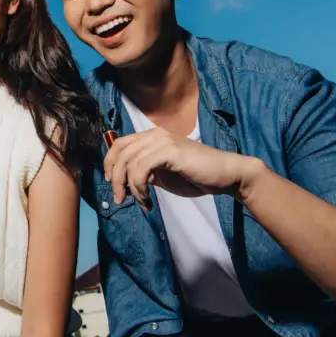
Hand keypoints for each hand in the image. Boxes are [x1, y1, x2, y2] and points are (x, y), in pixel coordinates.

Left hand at [103, 127, 262, 208]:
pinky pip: (142, 169)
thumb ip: (146, 172)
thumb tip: (126, 179)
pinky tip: (147, 199)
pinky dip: (139, 187)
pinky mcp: (170, 151)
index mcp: (152, 136)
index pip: (120, 143)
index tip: (111, 182)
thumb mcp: (164, 174)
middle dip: (115, 178)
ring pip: (130, 162)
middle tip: (119, 198)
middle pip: (120, 152)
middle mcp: (155, 134)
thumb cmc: (197, 176)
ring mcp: (163, 140)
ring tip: (141, 202)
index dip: (110, 162)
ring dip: (130, 187)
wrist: (225, 175)